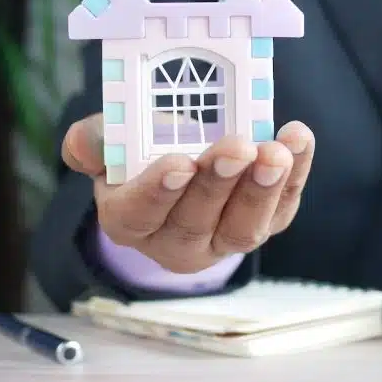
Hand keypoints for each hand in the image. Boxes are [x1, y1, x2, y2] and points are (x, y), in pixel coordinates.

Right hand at [62, 114, 314, 272]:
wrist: (183, 161)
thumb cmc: (142, 152)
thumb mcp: (111, 142)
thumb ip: (96, 141)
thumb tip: (83, 141)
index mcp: (130, 220)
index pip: (140, 214)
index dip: (159, 191)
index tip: (180, 163)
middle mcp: (176, 241)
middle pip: (196, 221)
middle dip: (219, 184)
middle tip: (237, 148)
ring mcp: (223, 239)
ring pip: (243, 227)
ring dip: (263, 189)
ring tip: (275, 152)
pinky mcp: (264, 224)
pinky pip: (281, 208)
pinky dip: (295, 176)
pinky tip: (298, 140)